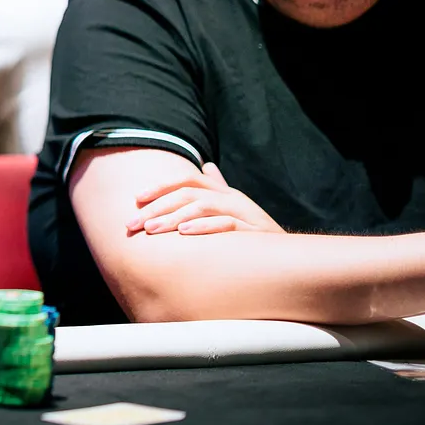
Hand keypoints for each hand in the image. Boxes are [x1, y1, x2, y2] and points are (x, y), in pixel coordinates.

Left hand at [128, 162, 284, 235]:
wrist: (292, 256)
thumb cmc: (253, 236)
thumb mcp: (232, 212)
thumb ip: (216, 191)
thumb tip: (206, 168)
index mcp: (223, 193)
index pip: (187, 181)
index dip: (160, 188)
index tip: (135, 200)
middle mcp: (232, 198)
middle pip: (188, 194)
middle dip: (157, 208)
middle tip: (133, 225)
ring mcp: (244, 214)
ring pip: (203, 206)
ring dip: (173, 217)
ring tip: (152, 229)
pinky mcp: (255, 233)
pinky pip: (227, 225)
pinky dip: (205, 227)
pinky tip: (185, 233)